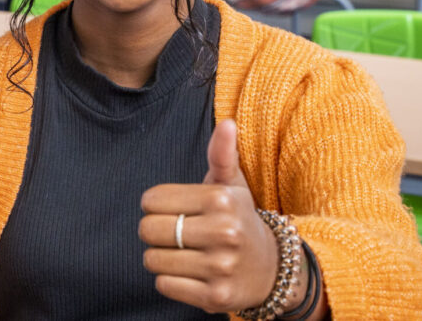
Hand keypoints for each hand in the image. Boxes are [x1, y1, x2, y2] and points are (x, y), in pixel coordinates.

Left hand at [138, 120, 285, 313]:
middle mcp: (224, 233)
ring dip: (161, 257)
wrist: (273, 268)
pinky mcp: (215, 297)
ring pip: (153, 260)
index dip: (156, 205)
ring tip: (185, 253)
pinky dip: (170, 280)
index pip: (151, 200)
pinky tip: (190, 273)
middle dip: (154, 231)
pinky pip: (164, 285)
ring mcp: (220, 267)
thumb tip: (227, 124)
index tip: (176, 209)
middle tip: (177, 233)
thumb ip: (221, 154)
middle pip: (148, 230)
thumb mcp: (232, 185)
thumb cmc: (239, 219)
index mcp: (221, 200)